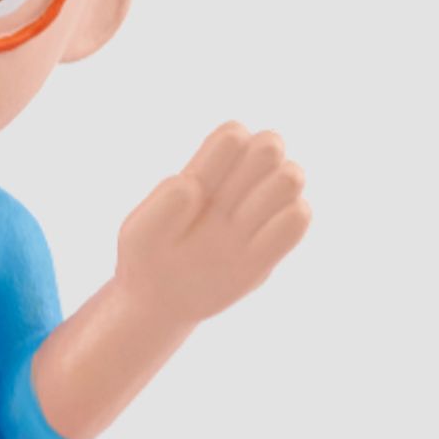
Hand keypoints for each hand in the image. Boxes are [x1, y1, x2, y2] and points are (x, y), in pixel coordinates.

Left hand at [117, 122, 309, 328]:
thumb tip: (192, 188)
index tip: (198, 185)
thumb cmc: (146, 259)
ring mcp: (254, 219)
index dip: (224, 151)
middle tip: (227, 202)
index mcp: (202, 175)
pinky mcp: (267, 252)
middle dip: (254, 166)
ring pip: (292, 176)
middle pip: (270, 144)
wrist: (159, 302)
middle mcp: (234, 190)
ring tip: (240, 223)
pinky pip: (299, 218)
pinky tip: (254, 246)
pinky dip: (286, 222)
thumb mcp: (140, 235)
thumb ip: (161, 209)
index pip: (233, 135)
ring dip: (271, 193)